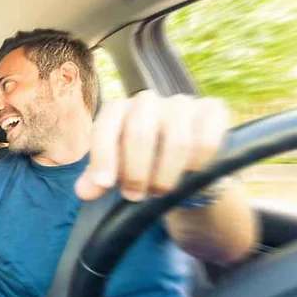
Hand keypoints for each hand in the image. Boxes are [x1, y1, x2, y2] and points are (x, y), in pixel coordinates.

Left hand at [75, 91, 229, 201]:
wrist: (183, 162)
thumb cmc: (141, 164)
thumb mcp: (116, 172)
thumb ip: (98, 179)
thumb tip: (84, 191)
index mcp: (118, 110)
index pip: (105, 127)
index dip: (103, 156)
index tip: (105, 185)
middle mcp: (147, 101)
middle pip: (140, 132)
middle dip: (137, 171)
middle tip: (136, 196)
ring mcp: (181, 103)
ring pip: (177, 140)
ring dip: (167, 175)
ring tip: (161, 192)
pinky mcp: (213, 110)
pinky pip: (206, 140)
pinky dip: (197, 165)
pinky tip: (190, 175)